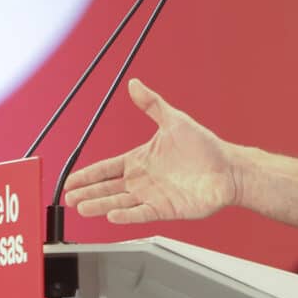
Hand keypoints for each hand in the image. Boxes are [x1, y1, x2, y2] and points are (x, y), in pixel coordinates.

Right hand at [62, 78, 238, 223]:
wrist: (228, 170)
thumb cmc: (204, 146)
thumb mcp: (174, 120)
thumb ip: (151, 104)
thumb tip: (134, 83)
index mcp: (140, 160)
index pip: (106, 168)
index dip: (88, 175)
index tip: (70, 181)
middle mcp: (142, 180)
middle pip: (108, 188)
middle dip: (87, 192)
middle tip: (69, 197)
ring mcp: (152, 196)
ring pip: (120, 202)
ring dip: (101, 204)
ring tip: (82, 208)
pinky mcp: (165, 209)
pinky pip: (141, 213)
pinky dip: (127, 215)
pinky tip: (112, 215)